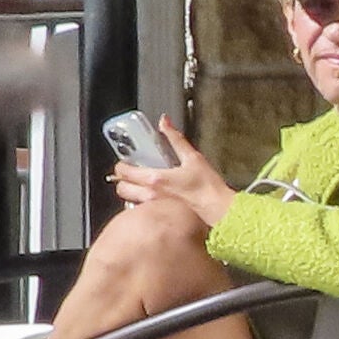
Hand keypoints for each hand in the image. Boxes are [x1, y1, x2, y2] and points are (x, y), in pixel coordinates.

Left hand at [109, 114, 236, 226]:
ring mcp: (154, 207)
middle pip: (121, 189)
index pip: (124, 172)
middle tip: (132, 172)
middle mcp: (150, 194)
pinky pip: (142, 208)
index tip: (126, 161)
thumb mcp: (192, 157)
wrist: (217, 208)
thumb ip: (175, 138)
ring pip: (129, 200)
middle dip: (123, 180)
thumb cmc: (207, 186)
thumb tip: (164, 122)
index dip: (122, 165)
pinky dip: (142, 201)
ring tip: (143, 184)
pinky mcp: (160, 215)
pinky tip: (156, 195)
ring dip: (132, 191)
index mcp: (155, 179)